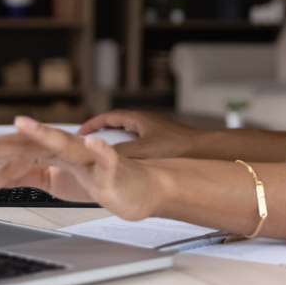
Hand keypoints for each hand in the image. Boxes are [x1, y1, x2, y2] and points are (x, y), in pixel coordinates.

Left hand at [0, 117, 156, 219]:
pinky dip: (98, 149)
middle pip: (28, 145)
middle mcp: (66, 149)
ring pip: (62, 142)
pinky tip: (89, 141)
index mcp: (49, 153)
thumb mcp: (53, 180)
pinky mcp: (111, 167)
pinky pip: (104, 156)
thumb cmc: (98, 181)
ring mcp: (87, 156)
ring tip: (21, 122)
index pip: (13, 157)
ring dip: (43, 132)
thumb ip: (24, 176)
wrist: (136, 190)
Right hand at [78, 110, 203, 158]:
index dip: (93, 124)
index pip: (109, 117)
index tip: (81, 132)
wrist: (205, 150)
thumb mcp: (142, 151)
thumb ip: (121, 153)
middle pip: (118, 126)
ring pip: (130, 137)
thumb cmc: (177, 146)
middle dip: (104, 134)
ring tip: (108, 159)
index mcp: (139, 119)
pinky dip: (131, 154)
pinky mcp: (163, 143)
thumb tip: (101, 157)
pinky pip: (140, 146)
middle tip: (90, 145)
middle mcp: (147, 123)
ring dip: (118, 146)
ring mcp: (155, 132)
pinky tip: (131, 168)